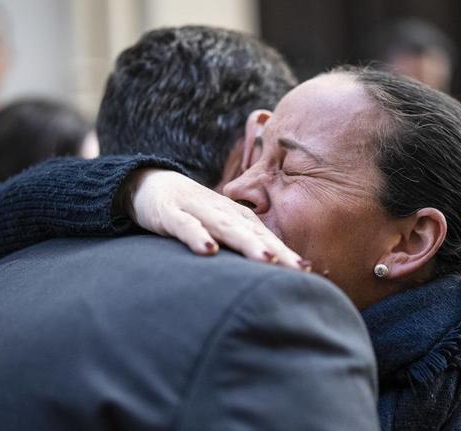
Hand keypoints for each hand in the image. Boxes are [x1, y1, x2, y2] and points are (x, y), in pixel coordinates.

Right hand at [120, 169, 306, 269]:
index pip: (266, 237)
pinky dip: (198, 236)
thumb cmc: (194, 214)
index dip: (286, 253)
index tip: (309, 272)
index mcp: (237, 218)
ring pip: (226, 228)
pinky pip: (186, 226)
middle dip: (277, 251)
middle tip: (299, 269)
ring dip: (246, 243)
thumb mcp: (219, 229)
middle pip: (253, 234)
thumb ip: (241, 247)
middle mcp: (222, 213)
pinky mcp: (171, 214)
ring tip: (266, 260)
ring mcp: (197, 211)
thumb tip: (269, 276)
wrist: (151, 184)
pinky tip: (209, 250)